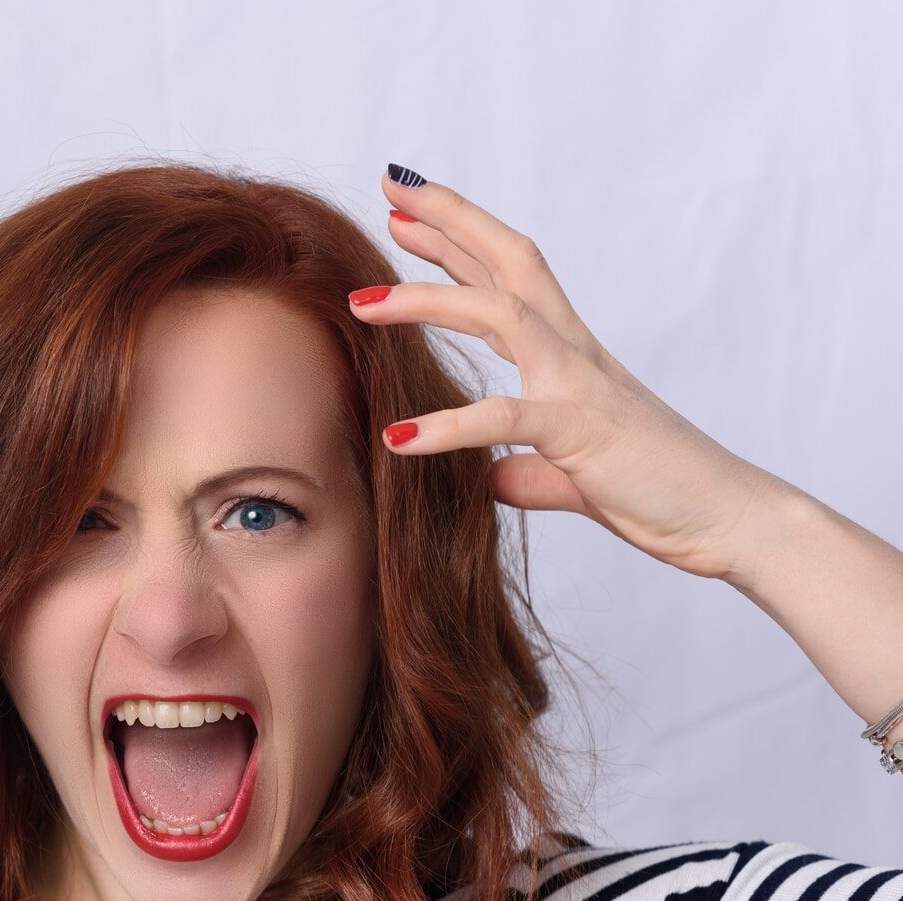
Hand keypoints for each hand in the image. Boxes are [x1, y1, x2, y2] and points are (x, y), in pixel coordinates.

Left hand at [348, 169, 796, 582]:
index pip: (510, 278)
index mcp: (572, 356)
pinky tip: (400, 440)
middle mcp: (576, 354)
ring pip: (500, 313)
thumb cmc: (660, 490)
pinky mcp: (581, 432)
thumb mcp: (573, 474)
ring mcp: (580, 386)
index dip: (460, 241)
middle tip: (391, 187)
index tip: (408, 214)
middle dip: (450, 219)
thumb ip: (528, 471)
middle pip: (510, 260)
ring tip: (361, 303)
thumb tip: (492, 480)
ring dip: (428, 300)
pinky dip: (449, 427)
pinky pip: (505, 420)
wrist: (731, 521)